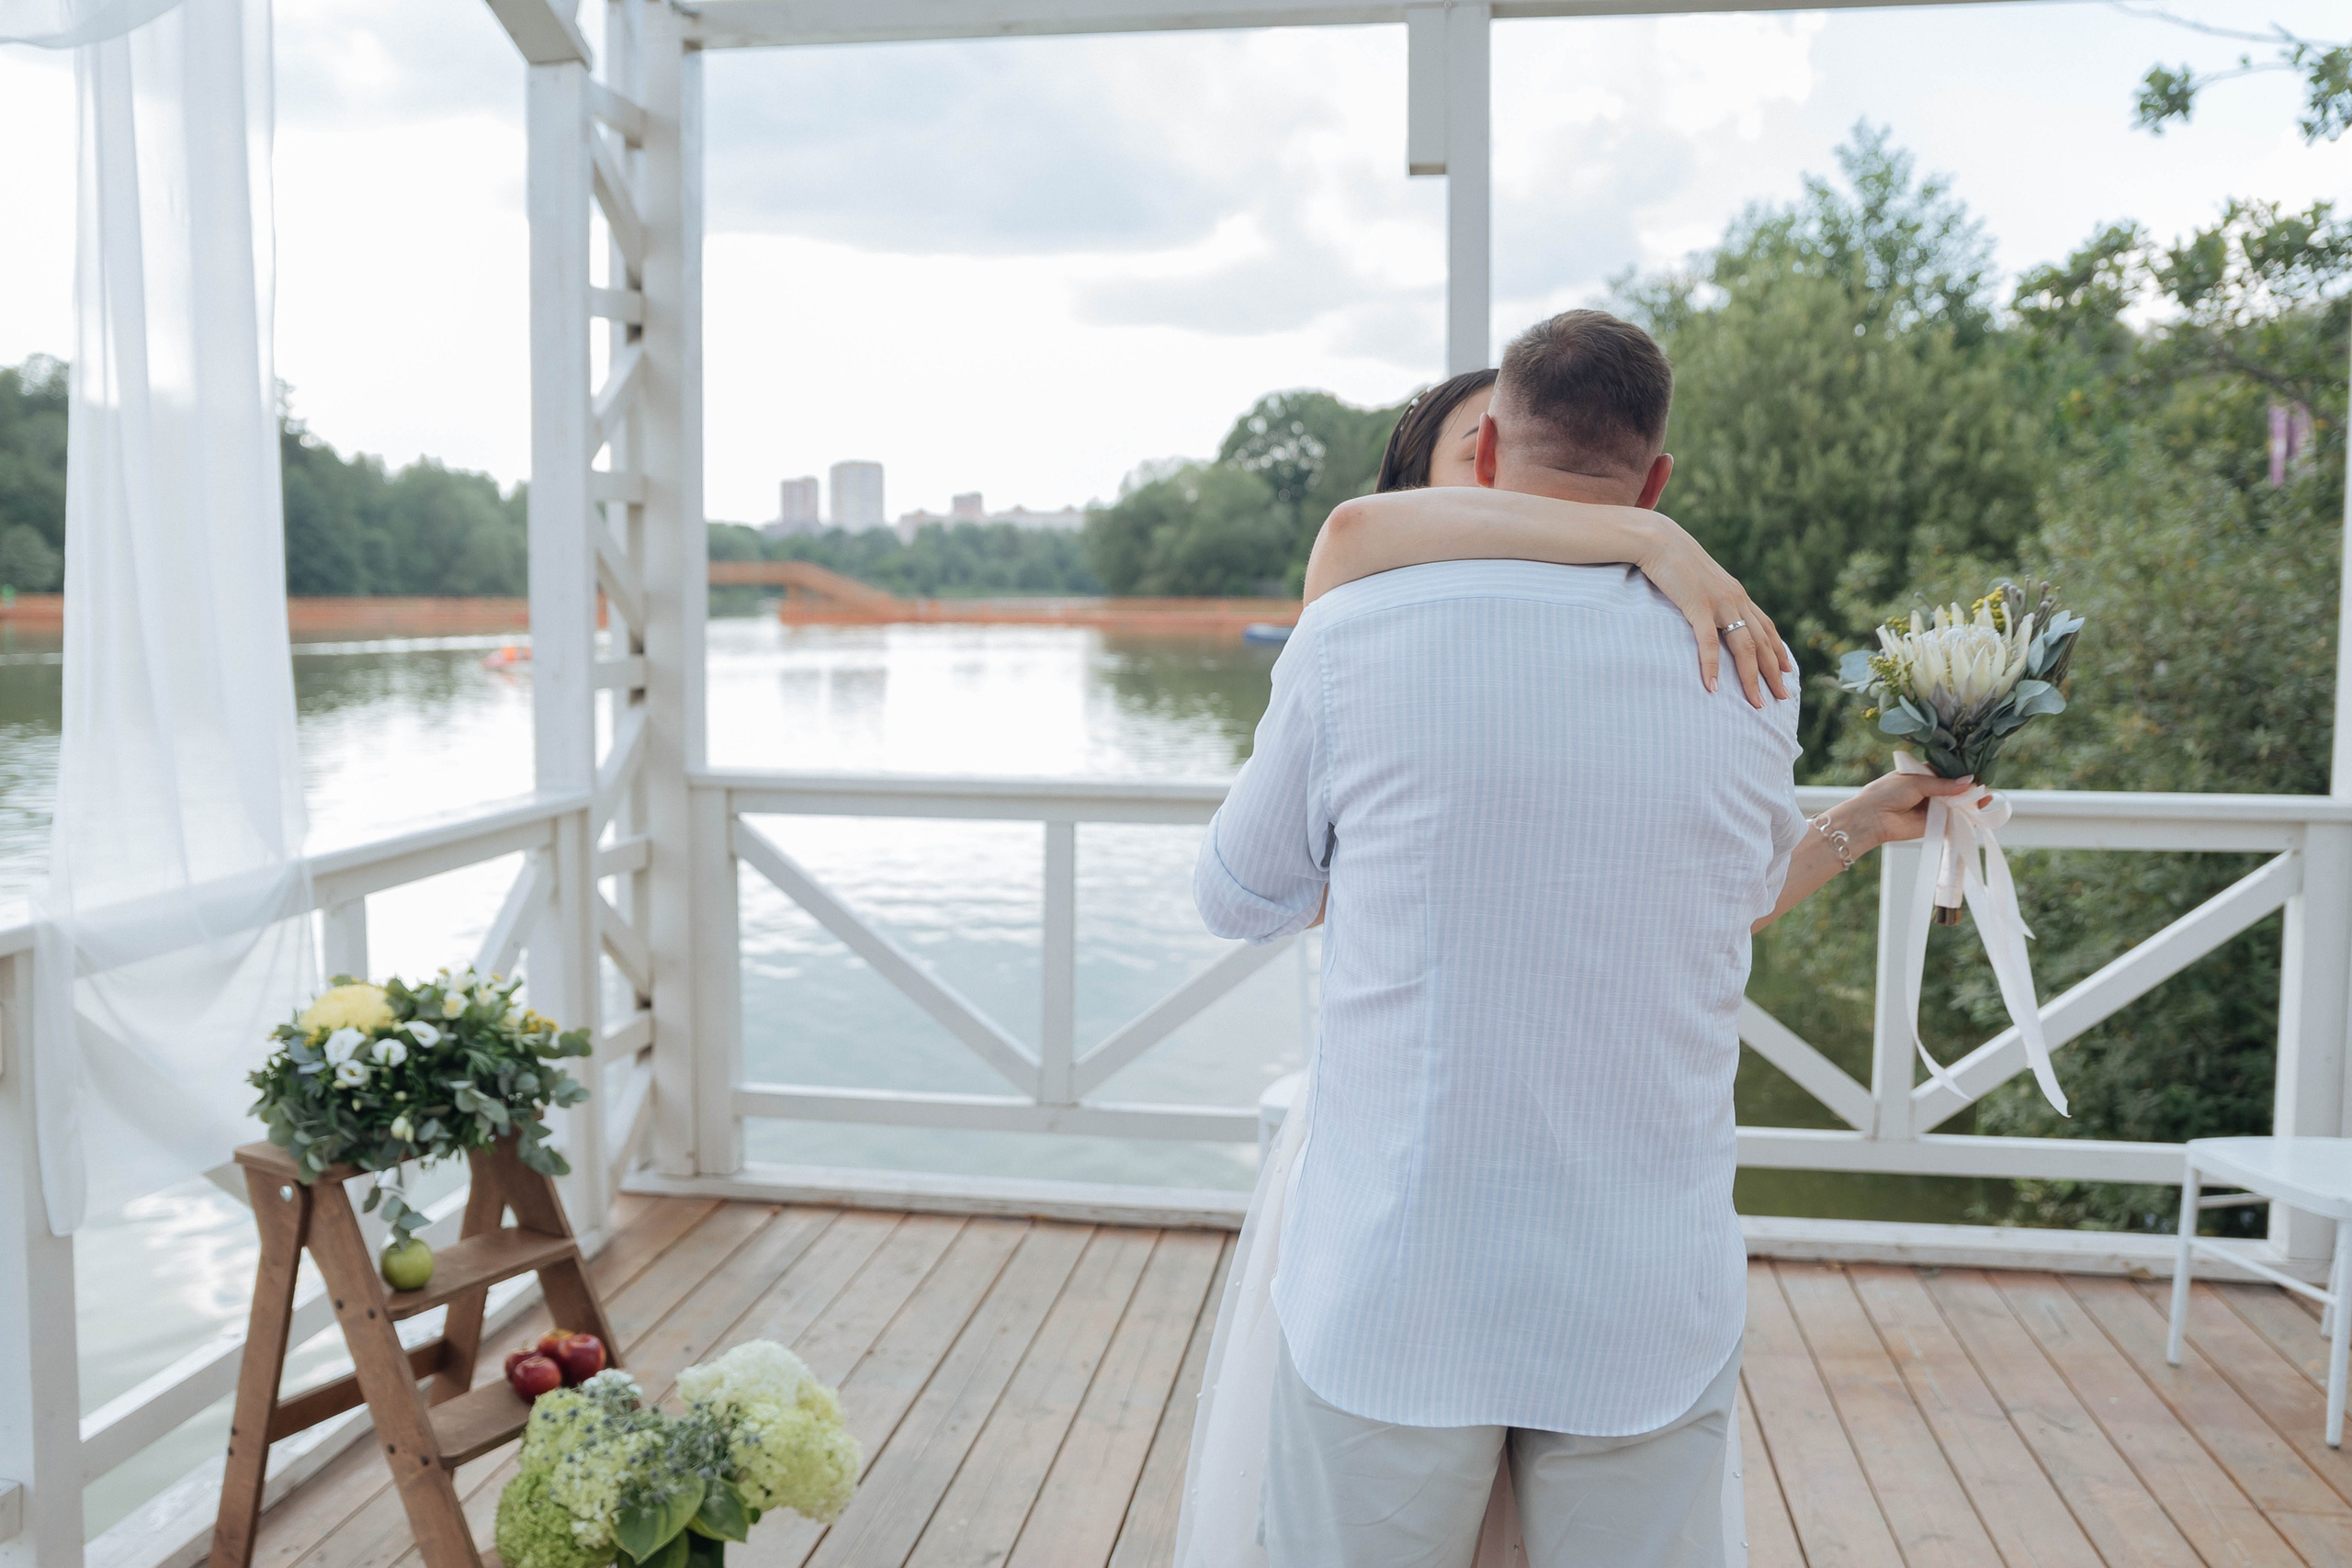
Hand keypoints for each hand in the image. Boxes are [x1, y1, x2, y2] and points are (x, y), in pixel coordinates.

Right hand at [1630, 515, 1794, 706]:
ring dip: (1751, 678)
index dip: (1778, 651)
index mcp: (1737, 594)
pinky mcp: (1698, 606)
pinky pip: (1709, 642)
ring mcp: (1719, 603)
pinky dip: (1712, 666)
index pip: (1766, 627)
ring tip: (1757, 703)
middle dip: (1774, 673)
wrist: (1658, 539)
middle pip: (1761, 642)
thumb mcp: (1700, 580)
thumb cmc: (1674, 560)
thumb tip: (1710, 614)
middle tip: (1784, 697)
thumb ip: (1710, 597)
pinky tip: (1713, 687)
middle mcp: (1735, 599)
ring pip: (1744, 647)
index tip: (1787, 671)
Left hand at [1834, 771, 1989, 855]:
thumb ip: (1943, 784)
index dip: (1964, 772)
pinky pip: (1954, 821)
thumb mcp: (1917, 782)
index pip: (1950, 771)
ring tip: (1985, 801)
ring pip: (1958, 805)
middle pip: (1957, 789)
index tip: (1980, 772)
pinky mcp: (1935, 824)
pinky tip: (1978, 815)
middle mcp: (1931, 790)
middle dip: (1971, 789)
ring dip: (1972, 804)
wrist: (1872, 818)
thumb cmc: (1887, 793)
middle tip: (1985, 790)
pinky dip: (1966, 819)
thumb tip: (1970, 781)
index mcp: (1924, 774)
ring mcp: (1934, 807)